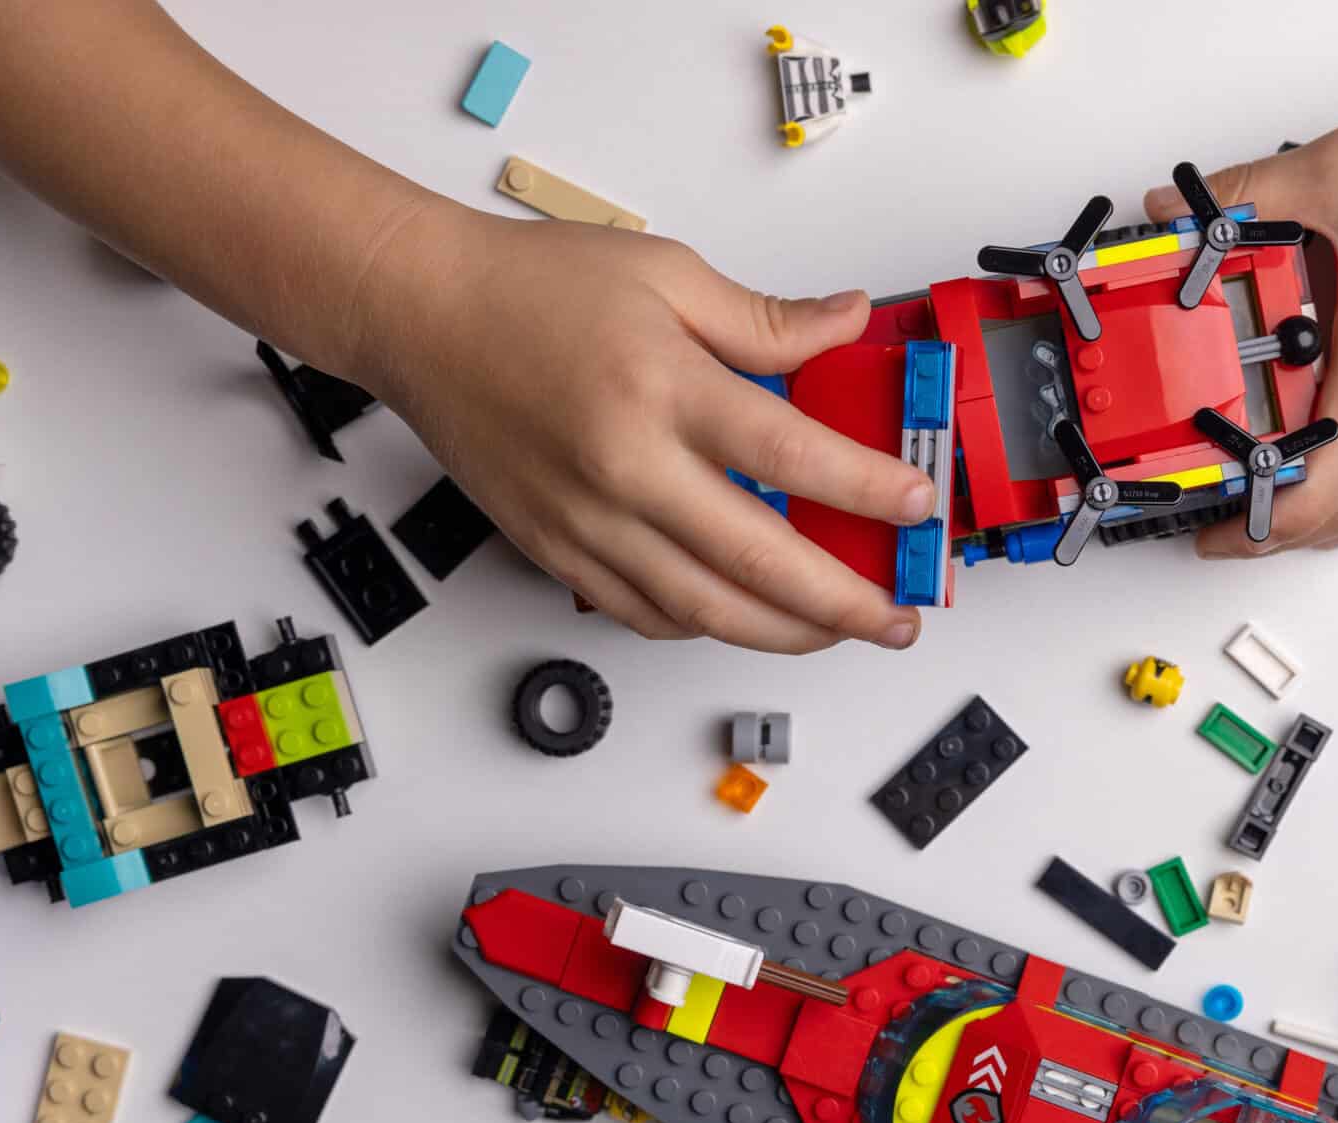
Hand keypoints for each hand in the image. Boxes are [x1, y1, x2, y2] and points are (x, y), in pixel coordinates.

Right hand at [353, 200, 933, 651]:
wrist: (421, 316)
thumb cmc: (530, 289)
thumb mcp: (665, 274)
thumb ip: (764, 319)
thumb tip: (845, 324)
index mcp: (662, 391)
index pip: (792, 457)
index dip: (867, 490)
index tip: (916, 508)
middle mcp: (626, 470)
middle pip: (760, 563)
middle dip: (845, 603)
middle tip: (897, 617)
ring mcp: (588, 523)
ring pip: (706, 612)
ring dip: (784, 634)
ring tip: (837, 632)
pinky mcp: (557, 552)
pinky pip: (645, 614)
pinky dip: (705, 625)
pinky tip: (745, 616)